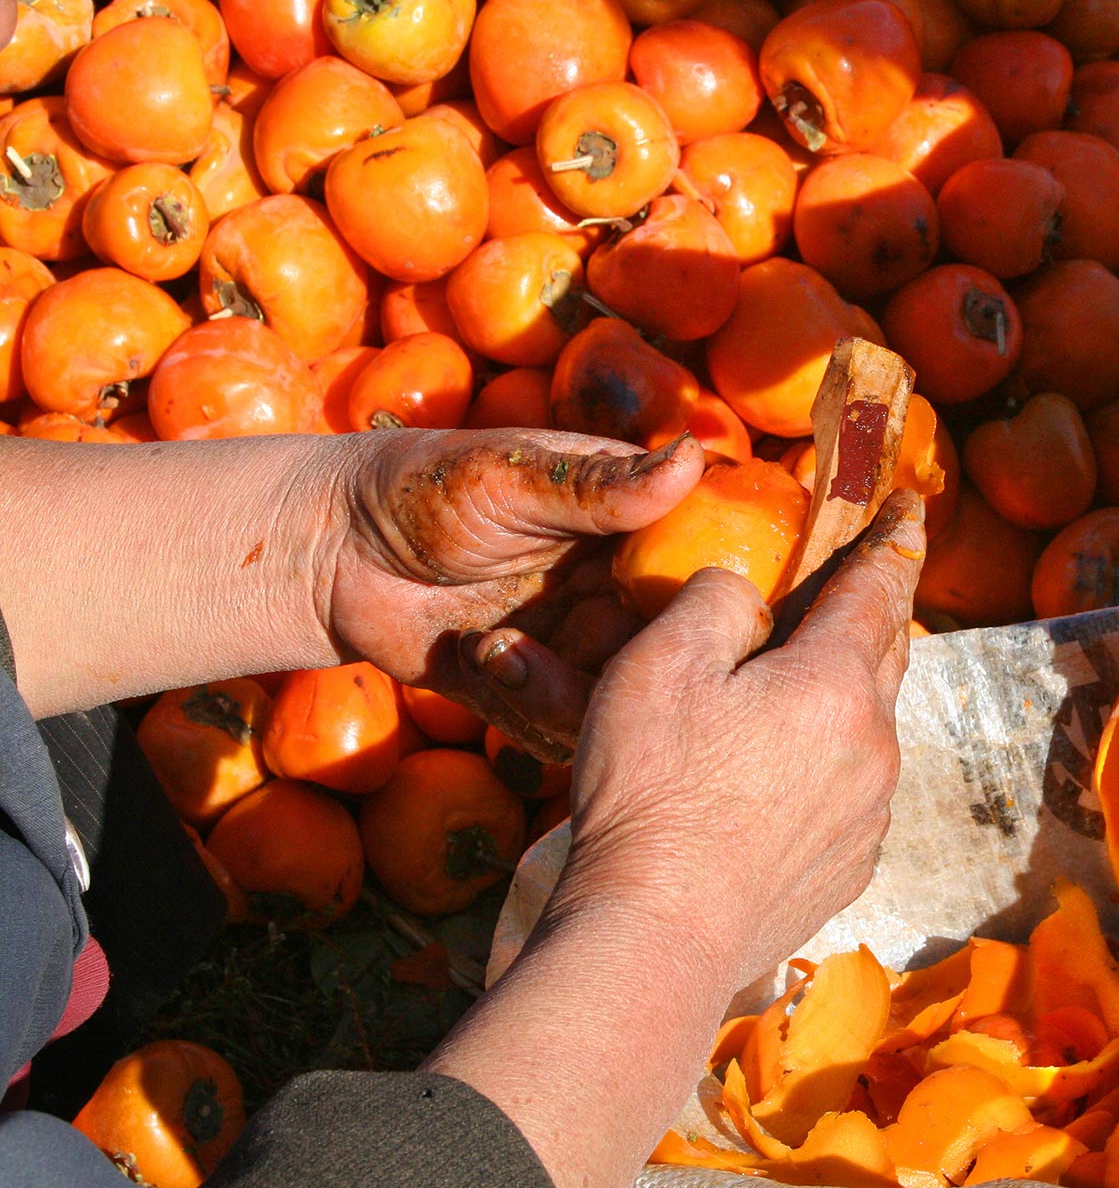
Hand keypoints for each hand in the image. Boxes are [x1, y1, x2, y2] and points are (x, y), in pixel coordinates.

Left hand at [322, 429, 701, 756]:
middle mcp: (620, 588)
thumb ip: (600, 485)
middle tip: (580, 638)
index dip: (717, 587)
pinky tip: (479, 663)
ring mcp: (581, 645)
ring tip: (501, 648)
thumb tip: (696, 458)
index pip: (708, 557)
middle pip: (676, 644)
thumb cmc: (421, 485)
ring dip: (568, 687)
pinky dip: (527, 708)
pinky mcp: (537, 693)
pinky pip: (565, 729)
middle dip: (635, 654)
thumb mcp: (510, 475)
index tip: (692, 600)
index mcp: (633, 523)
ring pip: (624, 697)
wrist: (331, 550)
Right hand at [519, 489, 925, 990]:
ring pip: (869, 729)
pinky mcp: (849, 868)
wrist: (657, 937)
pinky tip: (781, 778)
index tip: (912, 507)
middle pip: (887, 655)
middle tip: (862, 580)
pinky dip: (829, 765)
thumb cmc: (651, 792)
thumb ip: (716, 601)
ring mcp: (870, 816)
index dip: (894, 539)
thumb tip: (749, 595)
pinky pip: (851, 793)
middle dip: (876, 612)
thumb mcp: (660, 663)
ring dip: (846, 697)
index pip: (880, 589)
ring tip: (802, 687)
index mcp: (836, 683)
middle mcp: (875, 745)